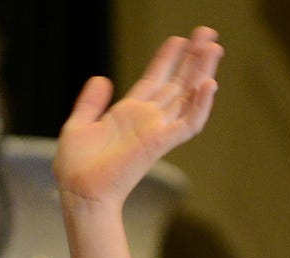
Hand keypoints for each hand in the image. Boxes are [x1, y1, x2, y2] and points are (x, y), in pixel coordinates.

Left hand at [54, 27, 222, 207]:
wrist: (78, 193)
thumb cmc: (75, 169)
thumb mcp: (77, 126)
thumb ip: (91, 102)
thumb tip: (101, 78)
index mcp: (128, 113)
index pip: (155, 79)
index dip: (167, 59)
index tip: (179, 39)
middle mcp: (146, 120)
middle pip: (177, 84)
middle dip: (193, 59)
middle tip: (207, 33)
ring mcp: (156, 131)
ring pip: (188, 97)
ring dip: (203, 72)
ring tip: (214, 47)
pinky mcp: (160, 143)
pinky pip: (188, 124)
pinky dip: (201, 105)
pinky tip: (209, 84)